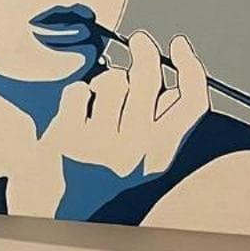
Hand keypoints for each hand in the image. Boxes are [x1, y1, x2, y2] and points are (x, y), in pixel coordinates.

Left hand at [44, 32, 209, 216]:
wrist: (58, 208)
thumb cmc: (102, 174)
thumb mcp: (143, 156)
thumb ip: (163, 123)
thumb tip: (175, 79)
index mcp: (160, 155)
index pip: (192, 102)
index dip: (191, 67)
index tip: (179, 45)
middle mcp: (134, 152)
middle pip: (150, 80)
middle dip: (145, 52)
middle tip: (140, 42)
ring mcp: (100, 144)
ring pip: (113, 81)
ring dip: (105, 82)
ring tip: (98, 100)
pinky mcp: (68, 136)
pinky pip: (79, 90)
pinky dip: (76, 94)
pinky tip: (75, 112)